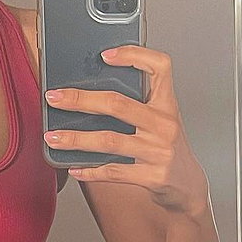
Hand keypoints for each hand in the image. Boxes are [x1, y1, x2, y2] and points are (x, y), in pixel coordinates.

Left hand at [44, 45, 209, 216]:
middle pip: (118, 104)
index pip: (160, 67)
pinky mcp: (152, 176)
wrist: (188, 186)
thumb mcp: (161, 120)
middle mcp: (165, 124)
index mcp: (167, 104)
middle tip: (55, 98)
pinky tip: (74, 167)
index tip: (105, 55)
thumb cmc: (167, 148)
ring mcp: (159, 151)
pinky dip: (90, 170)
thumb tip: (89, 93)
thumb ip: (137, 104)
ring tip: (53, 137)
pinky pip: (113, 171)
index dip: (134, 55)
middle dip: (81, 100)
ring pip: (109, 140)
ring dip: (76, 139)